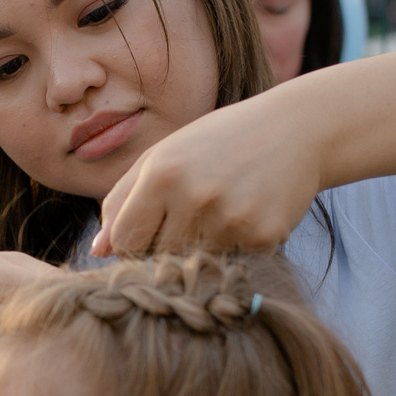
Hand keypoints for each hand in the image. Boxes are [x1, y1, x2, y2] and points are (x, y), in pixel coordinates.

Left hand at [91, 89, 325, 257]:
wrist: (296, 129)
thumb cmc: (219, 142)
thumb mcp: (164, 155)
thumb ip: (123, 199)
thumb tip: (98, 250)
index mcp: (161, 174)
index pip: (125, 243)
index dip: (131, 246)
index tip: (148, 234)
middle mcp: (195, 197)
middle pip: (157, 259)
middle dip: (166, 248)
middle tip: (192, 218)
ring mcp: (231, 219)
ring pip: (193, 265)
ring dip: (201, 250)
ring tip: (220, 212)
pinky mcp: (264, 236)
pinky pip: (233, 263)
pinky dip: (236, 248)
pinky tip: (248, 215)